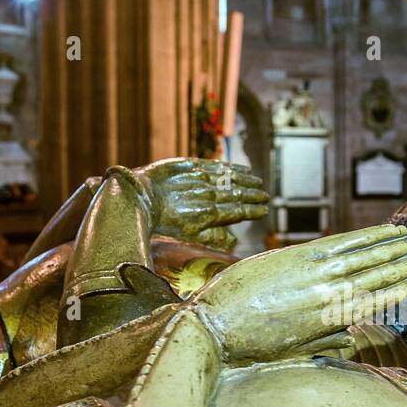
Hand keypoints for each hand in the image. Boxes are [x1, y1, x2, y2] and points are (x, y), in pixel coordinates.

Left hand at [134, 158, 268, 241]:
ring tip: (258, 182)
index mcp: (209, 214)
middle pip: (237, 194)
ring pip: (230, 179)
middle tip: (265, 196)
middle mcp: (208, 196)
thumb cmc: (164, 221)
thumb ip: (213, 237)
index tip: (263, 210)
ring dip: (247, 181)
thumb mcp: (189, 236)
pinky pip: (218, 166)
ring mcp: (201, 179)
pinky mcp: (193, 165)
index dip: (252, 211)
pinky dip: (233, 167)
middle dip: (253, 196)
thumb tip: (234, 241)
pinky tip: (243, 168)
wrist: (140, 198)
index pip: (238, 211)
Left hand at [194, 224, 406, 364]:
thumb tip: (352, 337)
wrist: (213, 326)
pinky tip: (385, 230)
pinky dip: (367, 236)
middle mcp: (329, 297)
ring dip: (394, 249)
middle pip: (377, 278)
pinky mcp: (297, 256)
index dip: (404, 289)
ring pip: (365, 259)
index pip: (376, 301)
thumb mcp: (292, 351)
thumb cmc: (248, 345)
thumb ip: (324, 341)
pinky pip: (342, 243)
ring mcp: (315, 274)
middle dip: (406, 268)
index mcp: (329, 322)